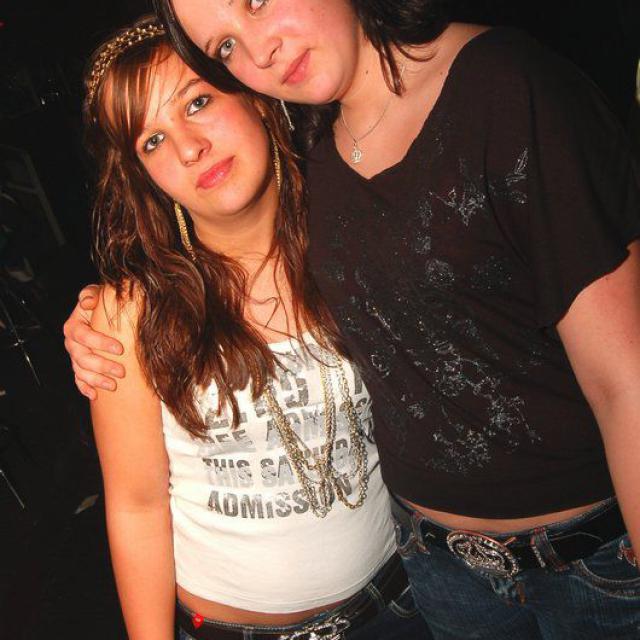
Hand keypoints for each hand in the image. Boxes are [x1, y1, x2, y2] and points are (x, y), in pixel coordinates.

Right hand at [63, 284, 124, 398]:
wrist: (102, 313)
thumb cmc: (102, 304)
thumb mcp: (98, 294)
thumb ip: (92, 294)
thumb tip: (87, 301)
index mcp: (74, 324)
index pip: (82, 335)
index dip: (99, 342)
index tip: (119, 349)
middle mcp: (72, 342)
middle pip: (81, 356)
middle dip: (101, 366)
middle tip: (121, 371)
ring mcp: (75, 355)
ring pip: (80, 371)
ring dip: (96, 380)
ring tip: (113, 385)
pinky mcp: (79, 366)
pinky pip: (78, 379)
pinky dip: (85, 388)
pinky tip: (95, 395)